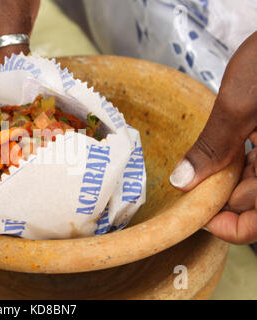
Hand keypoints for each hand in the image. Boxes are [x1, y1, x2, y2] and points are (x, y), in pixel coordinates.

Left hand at [170, 32, 256, 243]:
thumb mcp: (241, 106)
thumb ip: (213, 148)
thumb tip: (184, 182)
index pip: (255, 226)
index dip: (225, 227)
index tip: (195, 214)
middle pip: (252, 204)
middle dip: (220, 195)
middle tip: (190, 180)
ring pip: (254, 184)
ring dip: (227, 177)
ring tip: (204, 160)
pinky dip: (240, 160)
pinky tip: (226, 146)